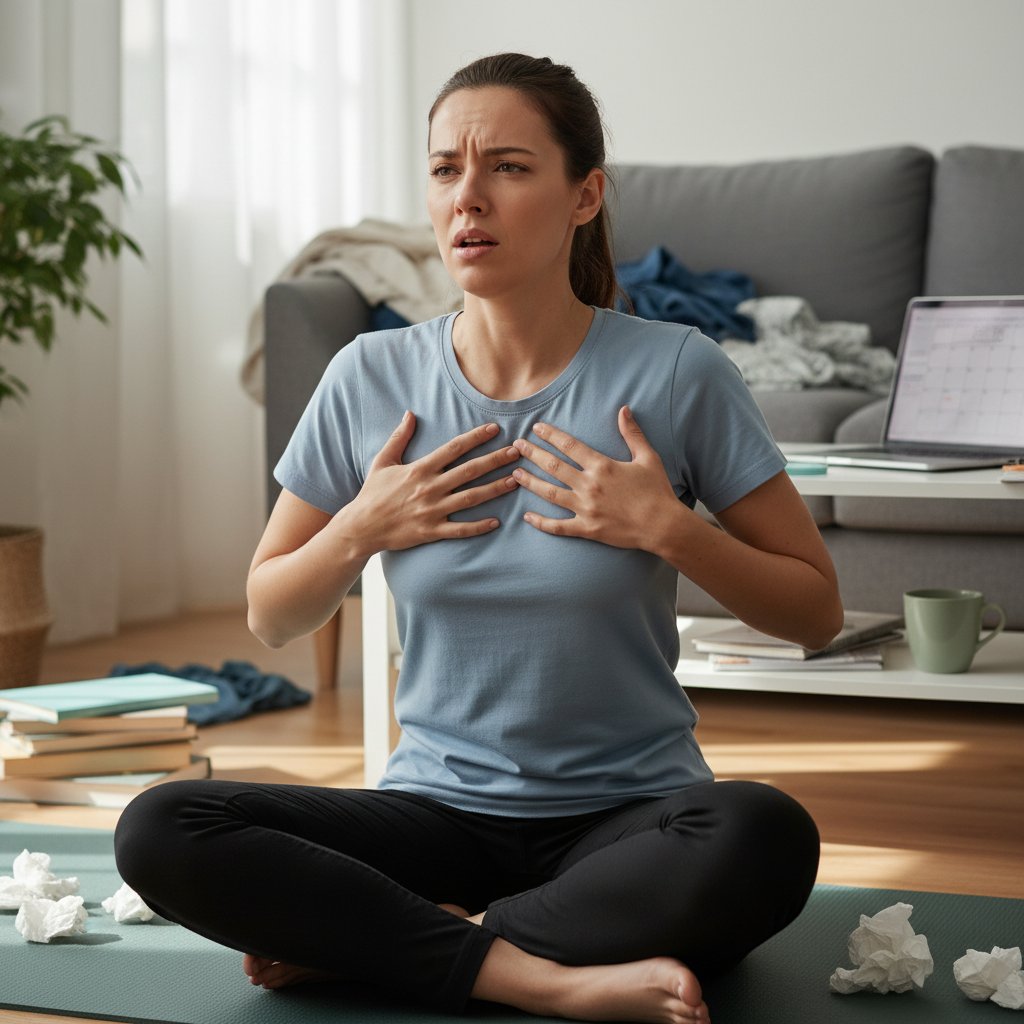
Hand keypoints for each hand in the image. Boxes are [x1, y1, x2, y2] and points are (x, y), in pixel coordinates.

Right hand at [344, 412, 519, 552]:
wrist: (361, 527)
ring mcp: (432, 510)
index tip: (494, 429)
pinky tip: (497, 521)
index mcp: (420, 469)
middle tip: (517, 452)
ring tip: (515, 481)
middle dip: (495, 460)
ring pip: (471, 498)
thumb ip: (399, 437)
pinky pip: (460, 529)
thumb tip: (410, 414)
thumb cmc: (372, 493)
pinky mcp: (432, 531)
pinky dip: (479, 526)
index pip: (453, 448)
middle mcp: (430, 488)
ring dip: (495, 489)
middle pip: (470, 471)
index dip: (475, 437)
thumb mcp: (383, 461)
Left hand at [511, 406, 680, 550]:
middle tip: (516, 445)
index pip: (569, 446)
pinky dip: (541, 522)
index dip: (551, 435)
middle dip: (533, 454)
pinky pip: (558, 526)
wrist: (663, 525)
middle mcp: (589, 485)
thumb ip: (632, 433)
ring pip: (550, 493)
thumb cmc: (657, 491)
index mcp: (602, 466)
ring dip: (530, 482)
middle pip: (554, 466)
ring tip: (514, 474)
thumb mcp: (647, 457)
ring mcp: (586, 508)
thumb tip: (623, 409)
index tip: (536, 428)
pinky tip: (527, 516)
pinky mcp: (587, 528)